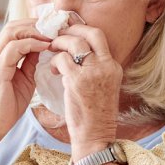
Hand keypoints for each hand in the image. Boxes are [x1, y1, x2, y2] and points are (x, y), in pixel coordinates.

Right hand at [0, 19, 50, 136]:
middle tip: (55, 28)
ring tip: (52, 35)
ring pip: (12, 32)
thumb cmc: (7, 105)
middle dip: (36, 24)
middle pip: (13, 26)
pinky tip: (46, 46)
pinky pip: (15, 48)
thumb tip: (42, 47)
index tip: (53, 29)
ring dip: (35, 31)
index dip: (34, 26)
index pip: (14, 30)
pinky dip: (32, 43)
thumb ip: (30, 62)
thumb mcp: (24, 78)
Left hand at [48, 24, 121, 158]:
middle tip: (57, 32)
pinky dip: (54, 61)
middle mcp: (106, 66)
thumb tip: (75, 54)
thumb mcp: (102, 87)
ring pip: (75, 43)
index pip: (100, 37)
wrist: (95, 136)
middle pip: (91, 33)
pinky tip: (51, 69)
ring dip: (59, 43)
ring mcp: (93, 73)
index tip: (69, 28)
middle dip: (72, 28)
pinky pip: (62, 59)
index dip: (82, 28)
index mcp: (113, 67)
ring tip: (51, 48)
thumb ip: (94, 69)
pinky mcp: (78, 81)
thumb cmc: (94, 114)